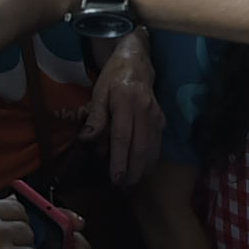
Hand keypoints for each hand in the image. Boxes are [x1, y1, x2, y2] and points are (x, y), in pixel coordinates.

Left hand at [83, 29, 162, 186]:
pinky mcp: (162, 119)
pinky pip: (158, 143)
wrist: (137, 61)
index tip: (115, 178)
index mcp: (126, 102)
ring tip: (132, 183)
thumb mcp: (99, 92)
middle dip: (133, 171)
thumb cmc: (114, 77)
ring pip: (152, 148)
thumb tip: (87, 140)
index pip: (122, 137)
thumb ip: (95, 117)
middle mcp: (144, 110)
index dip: (119, 160)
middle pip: (140, 147)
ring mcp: (156, 115)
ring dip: (143, 168)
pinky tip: (144, 169)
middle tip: (123, 187)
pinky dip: (151, 159)